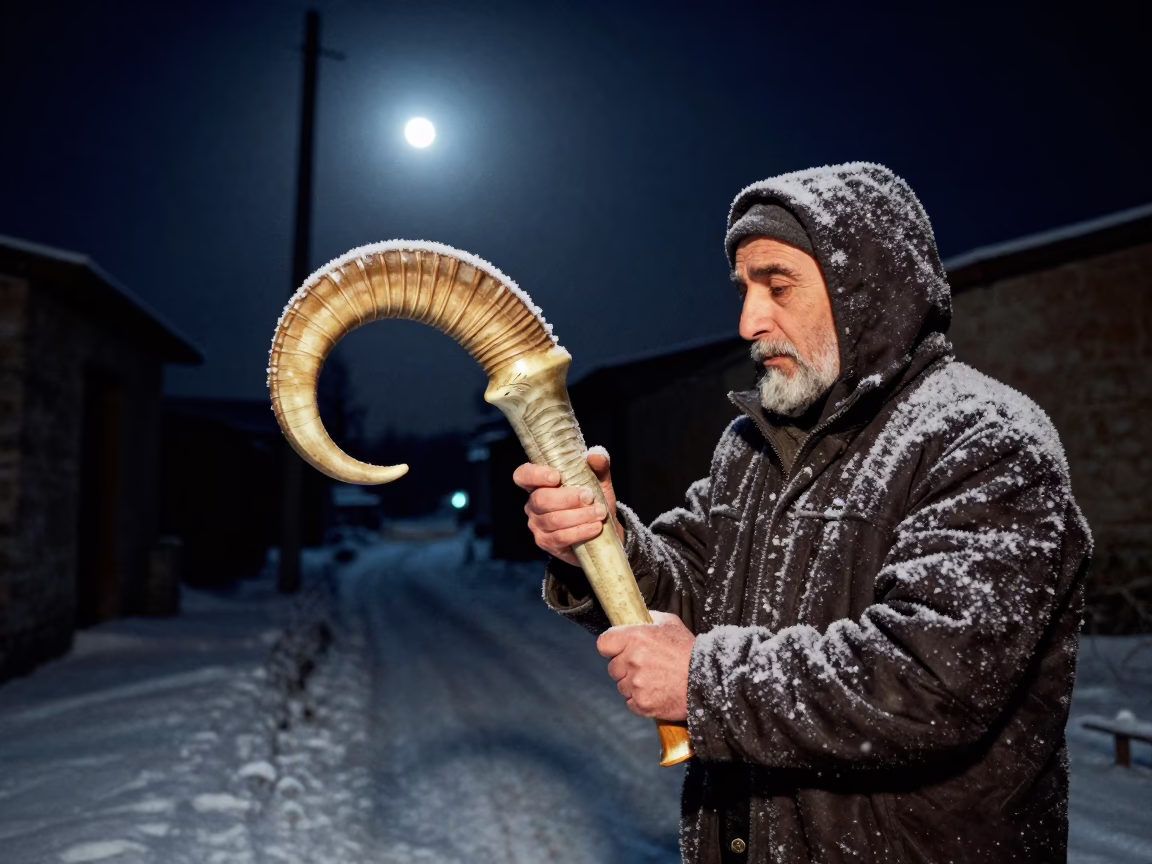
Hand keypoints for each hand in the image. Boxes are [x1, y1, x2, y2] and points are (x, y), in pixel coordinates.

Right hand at [513, 449, 621, 566]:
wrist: (602, 531)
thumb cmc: (594, 502)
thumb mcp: (599, 481)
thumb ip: (599, 466)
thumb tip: (596, 455)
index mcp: (539, 484)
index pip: (523, 475)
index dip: (535, 475)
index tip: (557, 477)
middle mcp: (533, 504)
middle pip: (541, 499)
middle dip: (568, 498)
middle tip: (589, 497)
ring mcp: (537, 525)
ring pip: (553, 520)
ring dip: (579, 516)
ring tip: (599, 513)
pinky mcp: (546, 543)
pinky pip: (560, 537)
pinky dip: (580, 531)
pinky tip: (595, 527)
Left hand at [597, 611, 694, 721]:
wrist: (708, 679)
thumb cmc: (690, 650)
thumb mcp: (670, 623)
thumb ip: (648, 619)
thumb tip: (635, 619)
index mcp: (636, 637)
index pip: (603, 643)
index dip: (611, 647)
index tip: (618, 650)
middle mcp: (632, 659)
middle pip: (612, 667)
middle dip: (625, 667)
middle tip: (645, 666)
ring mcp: (636, 684)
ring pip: (622, 686)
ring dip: (633, 684)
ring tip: (655, 680)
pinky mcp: (642, 703)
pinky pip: (631, 702)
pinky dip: (640, 700)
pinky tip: (656, 692)